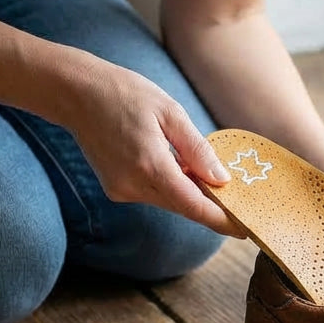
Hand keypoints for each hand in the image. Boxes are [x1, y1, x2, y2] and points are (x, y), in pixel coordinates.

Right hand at [60, 56, 244, 236]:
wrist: (77, 93)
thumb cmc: (126, 94)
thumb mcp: (170, 112)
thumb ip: (197, 149)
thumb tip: (221, 179)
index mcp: (150, 165)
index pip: (194, 206)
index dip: (222, 220)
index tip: (246, 229)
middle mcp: (133, 185)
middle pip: (183, 206)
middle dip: (211, 205)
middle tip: (240, 202)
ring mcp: (121, 190)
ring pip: (168, 201)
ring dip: (190, 192)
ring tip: (209, 176)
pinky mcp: (115, 188)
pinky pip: (153, 193)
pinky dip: (170, 185)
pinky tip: (178, 167)